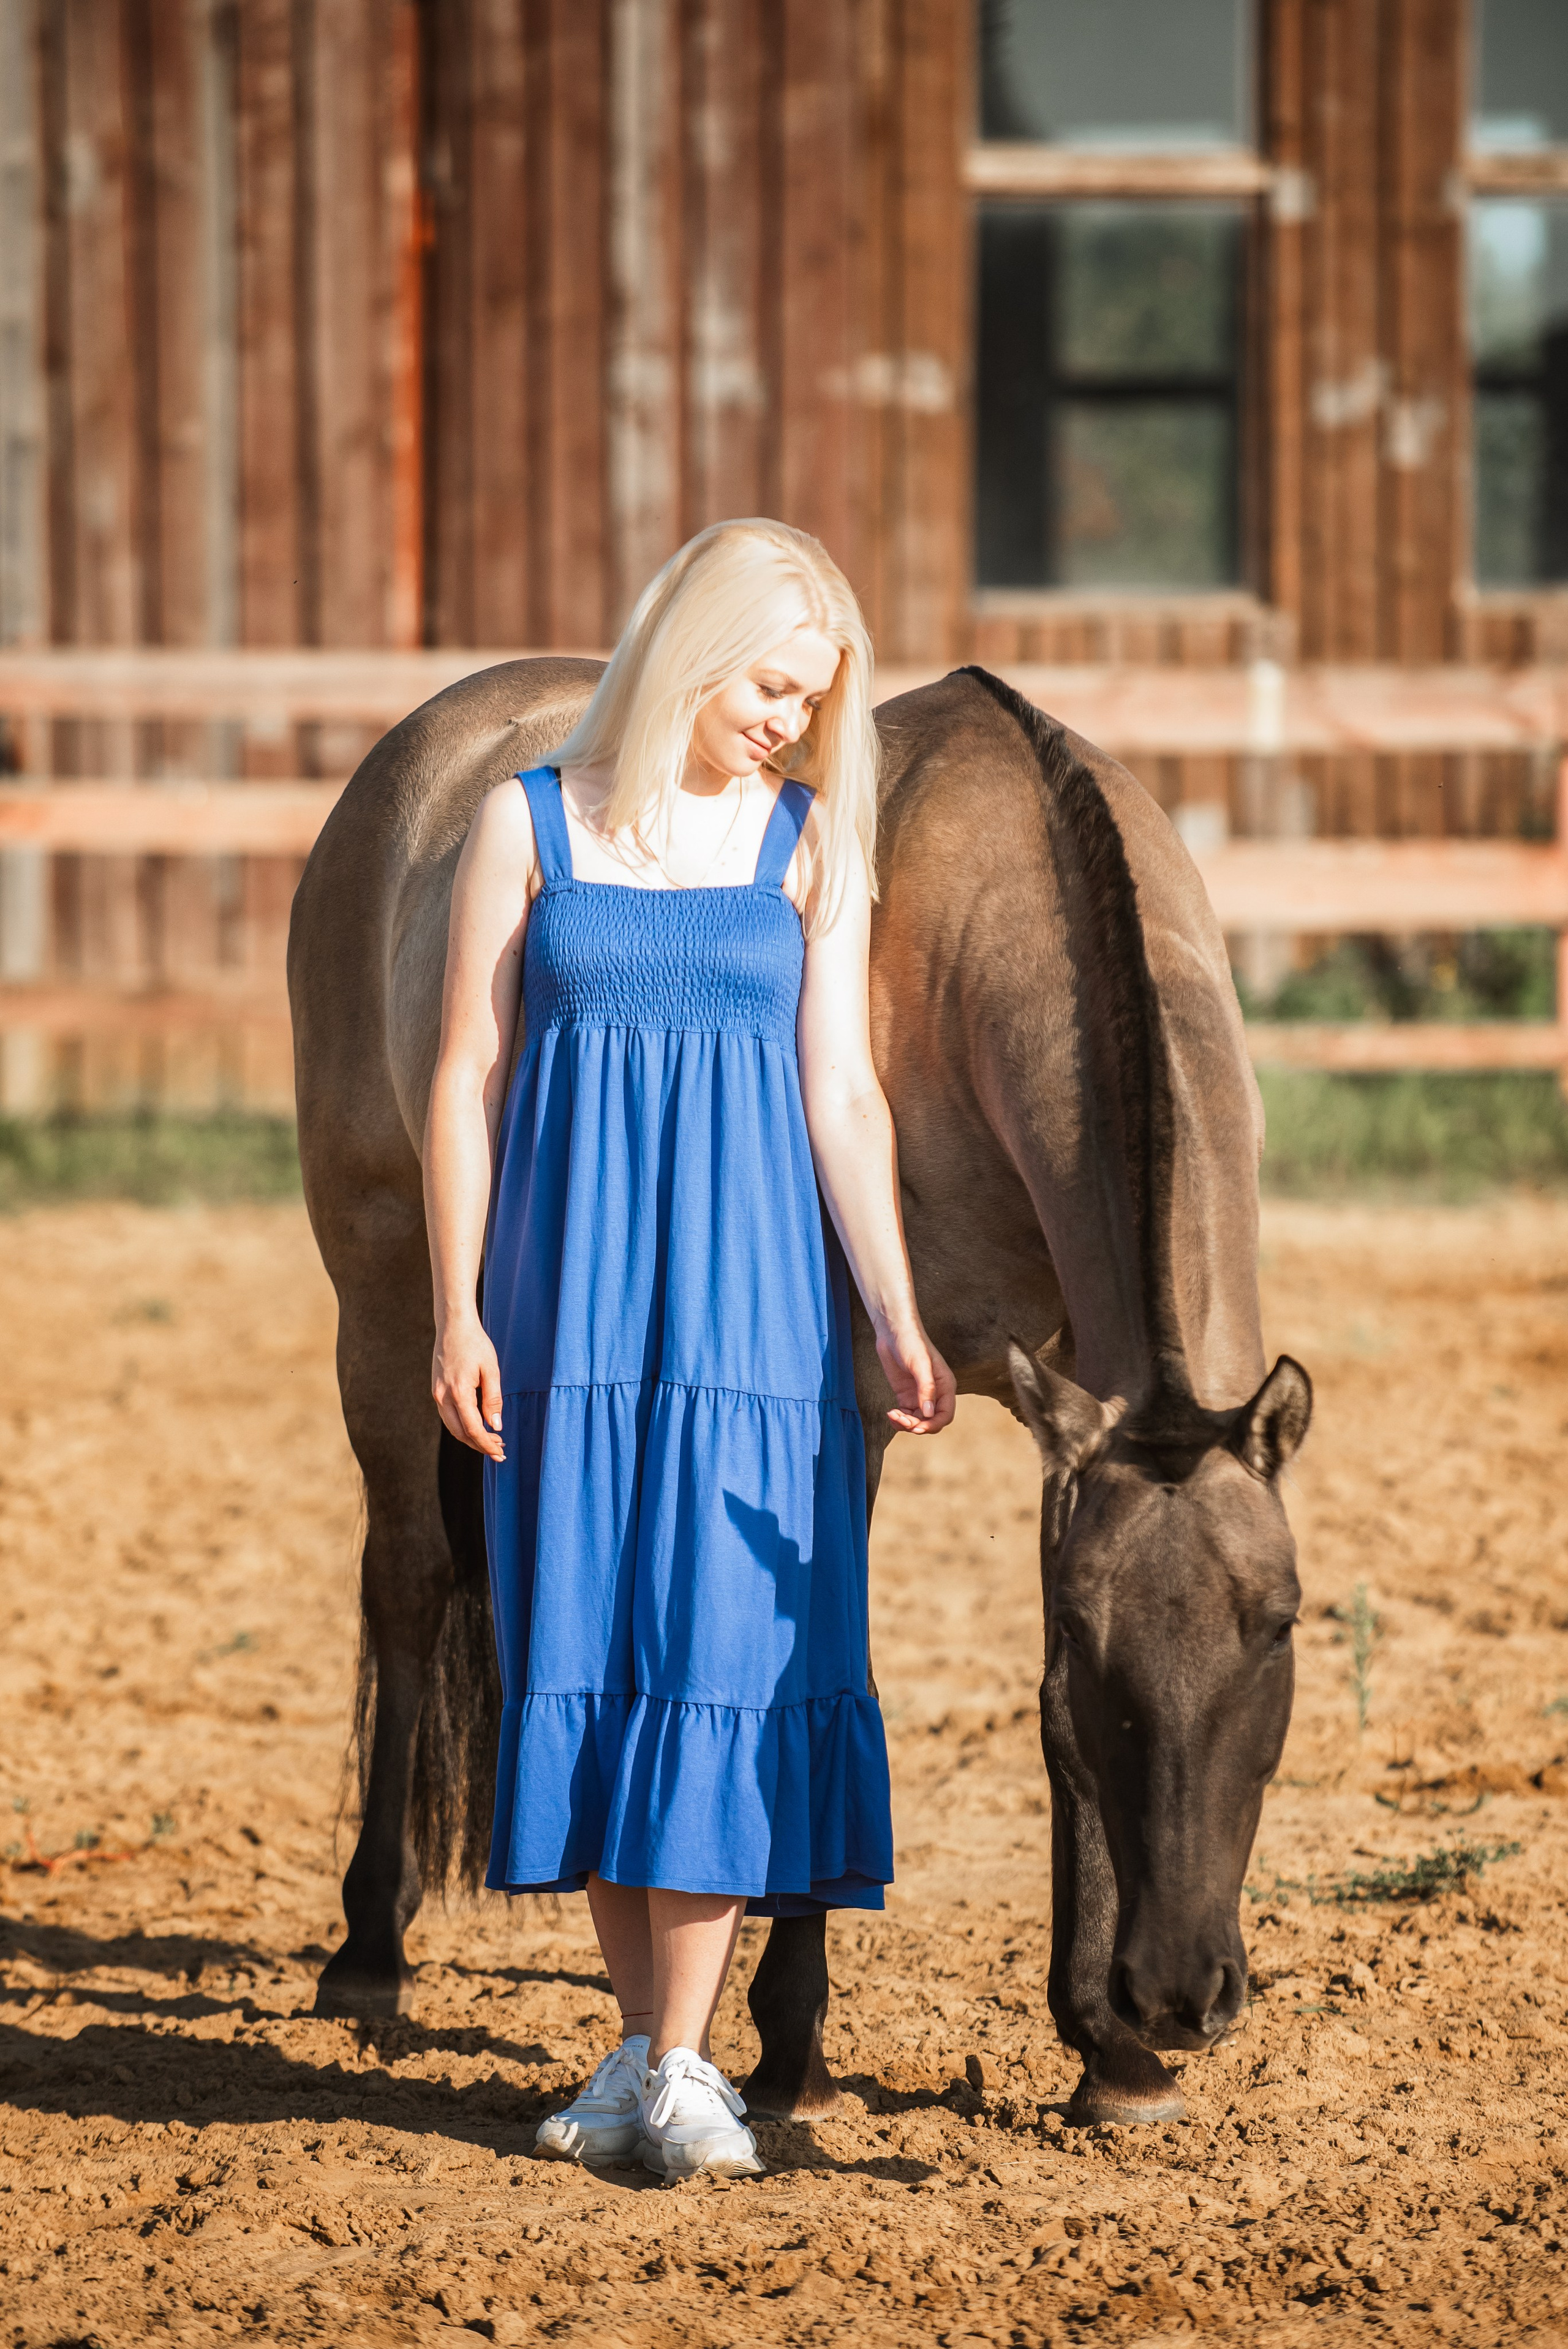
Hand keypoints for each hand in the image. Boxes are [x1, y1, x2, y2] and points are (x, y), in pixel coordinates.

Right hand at [433, 1313, 505, 1459]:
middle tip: (499, 1451)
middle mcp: (443, 1397)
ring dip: (470, 1437)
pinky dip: (462, 1425)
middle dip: (479, 1445)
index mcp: (459, 1393)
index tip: (500, 1452)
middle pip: (460, 1433)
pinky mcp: (436, 1390)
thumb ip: (493, 1400)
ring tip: (491, 1441)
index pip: (473, 1429)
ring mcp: (437, 1394)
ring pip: (452, 1426)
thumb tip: (496, 1427)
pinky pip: (448, 1416)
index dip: (487, 1444)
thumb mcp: (491, 1370)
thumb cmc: (476, 1344)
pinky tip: (476, 1426)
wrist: (453, 1325)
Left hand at [877, 1321, 956, 1435]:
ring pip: (917, 1421)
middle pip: (930, 1421)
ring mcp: (919, 1395)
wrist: (894, 1331)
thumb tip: (928, 1413)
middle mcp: (935, 1393)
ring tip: (893, 1415)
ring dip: (906, 1424)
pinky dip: (898, 1419)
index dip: (933, 1424)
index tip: (917, 1427)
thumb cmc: (911, 1343)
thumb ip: (926, 1388)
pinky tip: (890, 1413)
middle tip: (900, 1419)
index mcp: (945, 1386)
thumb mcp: (920, 1365)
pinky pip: (905, 1415)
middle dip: (916, 1425)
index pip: (945, 1415)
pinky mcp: (905, 1395)